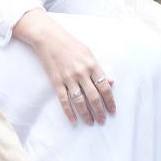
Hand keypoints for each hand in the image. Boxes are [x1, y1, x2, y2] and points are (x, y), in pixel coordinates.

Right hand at [15, 10, 115, 125]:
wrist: (48, 38)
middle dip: (100, 111)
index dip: (110, 101)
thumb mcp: (88, 53)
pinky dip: (69, 111)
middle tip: (103, 121)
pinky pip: (64, 100)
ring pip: (80, 101)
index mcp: (92, 65)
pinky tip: (73, 120)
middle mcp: (81, 73)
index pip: (104, 87)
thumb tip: (111, 82)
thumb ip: (99, 68)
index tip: (112, 111)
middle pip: (94, 97)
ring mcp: (68, 78)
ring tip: (91, 122)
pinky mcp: (56, 81)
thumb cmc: (69, 44)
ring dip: (86, 114)